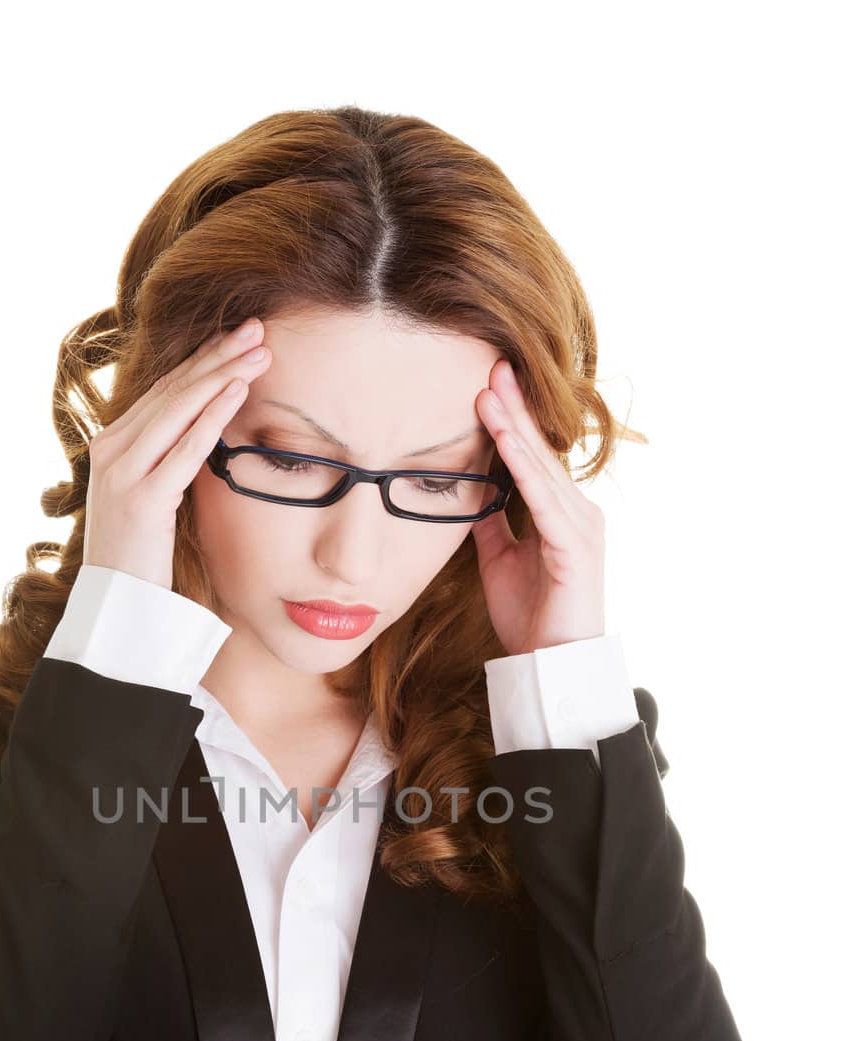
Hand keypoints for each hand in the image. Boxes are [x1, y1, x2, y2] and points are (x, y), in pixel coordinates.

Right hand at [82, 318, 271, 587]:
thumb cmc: (141, 557)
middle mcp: (111, 450)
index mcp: (111, 445)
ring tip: (259, 351)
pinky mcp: (142, 499)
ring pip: (179, 410)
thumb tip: (206, 431)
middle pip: (173, 391)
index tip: (238, 338)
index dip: (203, 360)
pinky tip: (239, 391)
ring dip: (223, 375)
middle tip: (258, 328)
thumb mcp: (152, 498)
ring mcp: (123, 473)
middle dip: (218, 355)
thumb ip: (168, 461)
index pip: (164, 391)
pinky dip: (213, 417)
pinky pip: (185, 450)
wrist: (117, 607)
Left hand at [470, 359, 605, 655]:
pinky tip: (504, 439)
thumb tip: (472, 493)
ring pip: (541, 466)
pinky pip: (543, 498)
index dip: (511, 419)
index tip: (488, 383)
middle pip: (539, 450)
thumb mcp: (501, 560)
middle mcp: (576, 511)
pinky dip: (522, 466)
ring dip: (515, 427)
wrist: (553, 664)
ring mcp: (580, 525)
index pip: (531, 456)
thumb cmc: (532, 617)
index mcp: (560, 513)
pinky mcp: (575, 545)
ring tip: (491, 390)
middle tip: (492, 365)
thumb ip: (492, 524)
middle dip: (514, 407)